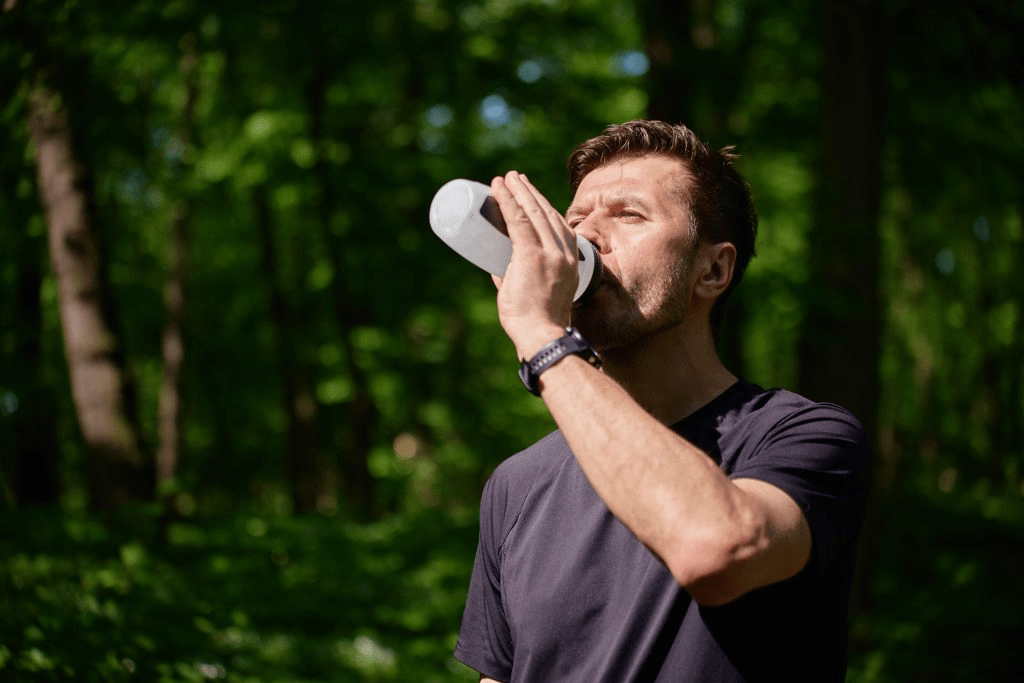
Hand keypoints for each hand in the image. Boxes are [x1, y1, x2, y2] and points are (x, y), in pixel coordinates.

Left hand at [490, 171, 578, 358]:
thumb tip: (494, 264)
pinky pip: (518, 221)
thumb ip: (515, 276)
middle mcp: (565, 253)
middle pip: (546, 212)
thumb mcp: (534, 291)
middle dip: (529, 192)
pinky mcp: (531, 256)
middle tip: (514, 178)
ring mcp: (550, 253)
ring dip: (518, 191)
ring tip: (506, 178)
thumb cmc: (536, 323)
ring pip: (533, 212)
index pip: (558, 225)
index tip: (529, 194)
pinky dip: (507, 202)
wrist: (542, 336)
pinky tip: (499, 189)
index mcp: (572, 261)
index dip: (542, 205)